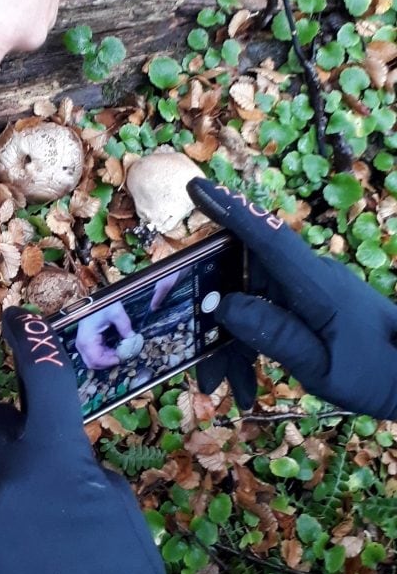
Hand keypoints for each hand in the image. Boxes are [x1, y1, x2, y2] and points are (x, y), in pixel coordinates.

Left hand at [0, 307, 168, 573]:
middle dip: (18, 430)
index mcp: (57, 454)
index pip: (42, 377)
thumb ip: (76, 460)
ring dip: (9, 477)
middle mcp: (8, 470)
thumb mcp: (116, 496)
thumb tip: (52, 450)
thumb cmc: (124, 566)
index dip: (30, 340)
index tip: (19, 319)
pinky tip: (24, 546)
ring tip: (39, 524)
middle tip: (44, 461)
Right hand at [75, 301, 133, 368]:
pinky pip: (95, 354)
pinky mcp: (87, 342)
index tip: (122, 357)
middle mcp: (82, 343)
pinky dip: (106, 354)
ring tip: (120, 351)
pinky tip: (115, 348)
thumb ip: (125, 327)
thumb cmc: (102, 304)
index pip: (96, 360)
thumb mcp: (116, 312)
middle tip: (122, 356)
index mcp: (87, 338)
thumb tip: (133, 340)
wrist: (94, 299)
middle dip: (108, 363)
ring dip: (108, 359)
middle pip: (93, 364)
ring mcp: (83, 343)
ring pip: (94, 360)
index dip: (110, 362)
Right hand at [189, 179, 396, 418]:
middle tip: (196, 352)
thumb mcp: (322, 367)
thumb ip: (276, 335)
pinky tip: (245, 383)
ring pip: (249, 302)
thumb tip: (225, 305)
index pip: (267, 239)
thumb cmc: (376, 375)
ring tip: (219, 384)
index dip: (230, 212)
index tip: (197, 189)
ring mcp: (307, 291)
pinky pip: (267, 315)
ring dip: (230, 342)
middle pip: (244, 276)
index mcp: (316, 286)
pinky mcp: (308, 305)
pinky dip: (249, 346)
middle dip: (212, 311)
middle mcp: (308, 278)